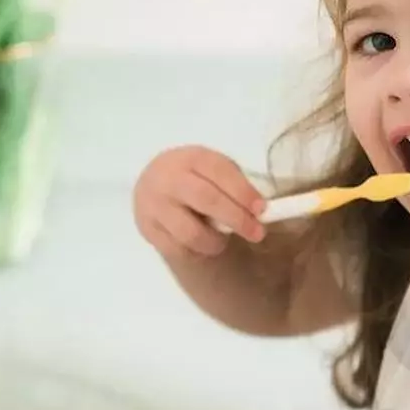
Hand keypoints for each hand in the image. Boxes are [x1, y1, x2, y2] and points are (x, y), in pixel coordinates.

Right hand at [133, 145, 265, 258]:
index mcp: (190, 157)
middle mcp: (168, 178)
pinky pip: (178, 249)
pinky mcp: (147, 229)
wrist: (153, 184)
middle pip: (206, 200)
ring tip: (224, 240)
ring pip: (190, 232)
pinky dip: (197, 251)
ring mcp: (153, 205)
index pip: (219, 172)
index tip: (262, 210)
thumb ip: (234, 184)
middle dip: (236, 218)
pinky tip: (203, 244)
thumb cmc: (195, 176)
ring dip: (215, 241)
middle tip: (256, 233)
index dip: (243, 192)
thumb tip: (260, 211)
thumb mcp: (212, 169)